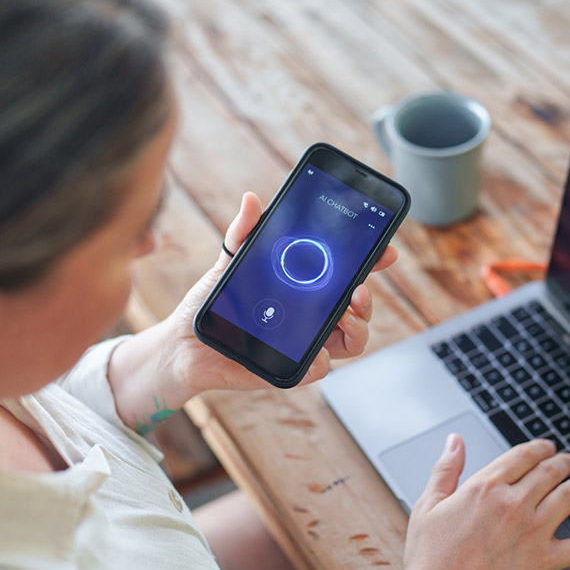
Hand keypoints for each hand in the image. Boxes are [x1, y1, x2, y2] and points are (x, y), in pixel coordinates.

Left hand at [108, 193, 397, 430]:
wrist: (185, 342)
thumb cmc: (212, 301)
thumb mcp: (229, 262)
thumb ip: (244, 233)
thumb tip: (251, 200)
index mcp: (306, 287)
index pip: (348, 274)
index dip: (372, 262)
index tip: (384, 250)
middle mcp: (312, 315)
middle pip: (359, 310)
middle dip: (368, 299)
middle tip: (359, 290)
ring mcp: (305, 343)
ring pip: (351, 341)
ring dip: (357, 329)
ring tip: (345, 317)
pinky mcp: (291, 369)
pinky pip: (317, 368)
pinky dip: (319, 360)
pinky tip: (313, 350)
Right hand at [404, 436, 569, 569]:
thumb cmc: (430, 560)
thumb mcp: (428, 505)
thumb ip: (445, 469)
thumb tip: (455, 442)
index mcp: (485, 487)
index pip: (521, 456)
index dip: (537, 448)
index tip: (545, 447)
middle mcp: (513, 503)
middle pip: (548, 472)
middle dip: (562, 462)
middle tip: (569, 460)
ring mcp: (533, 531)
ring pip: (569, 496)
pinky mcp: (544, 561)